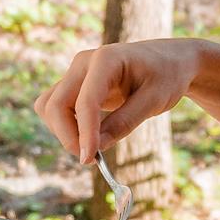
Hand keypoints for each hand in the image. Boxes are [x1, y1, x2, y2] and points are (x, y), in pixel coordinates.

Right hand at [35, 39, 203, 167]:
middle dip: (68, 136)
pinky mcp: (74, 84)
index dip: (84, 134)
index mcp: (106, 59)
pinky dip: (65, 126)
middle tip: (91, 158)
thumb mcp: (154, 100)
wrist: (170, 60)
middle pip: (56, 105)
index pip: (85, 102)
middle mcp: (84, 63)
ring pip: (49, 107)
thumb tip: (96, 148)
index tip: (91, 159)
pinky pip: (55, 108)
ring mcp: (76, 73)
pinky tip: (88, 134)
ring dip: (63, 132)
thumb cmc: (166, 76)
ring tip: (93, 145)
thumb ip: (125, 122)